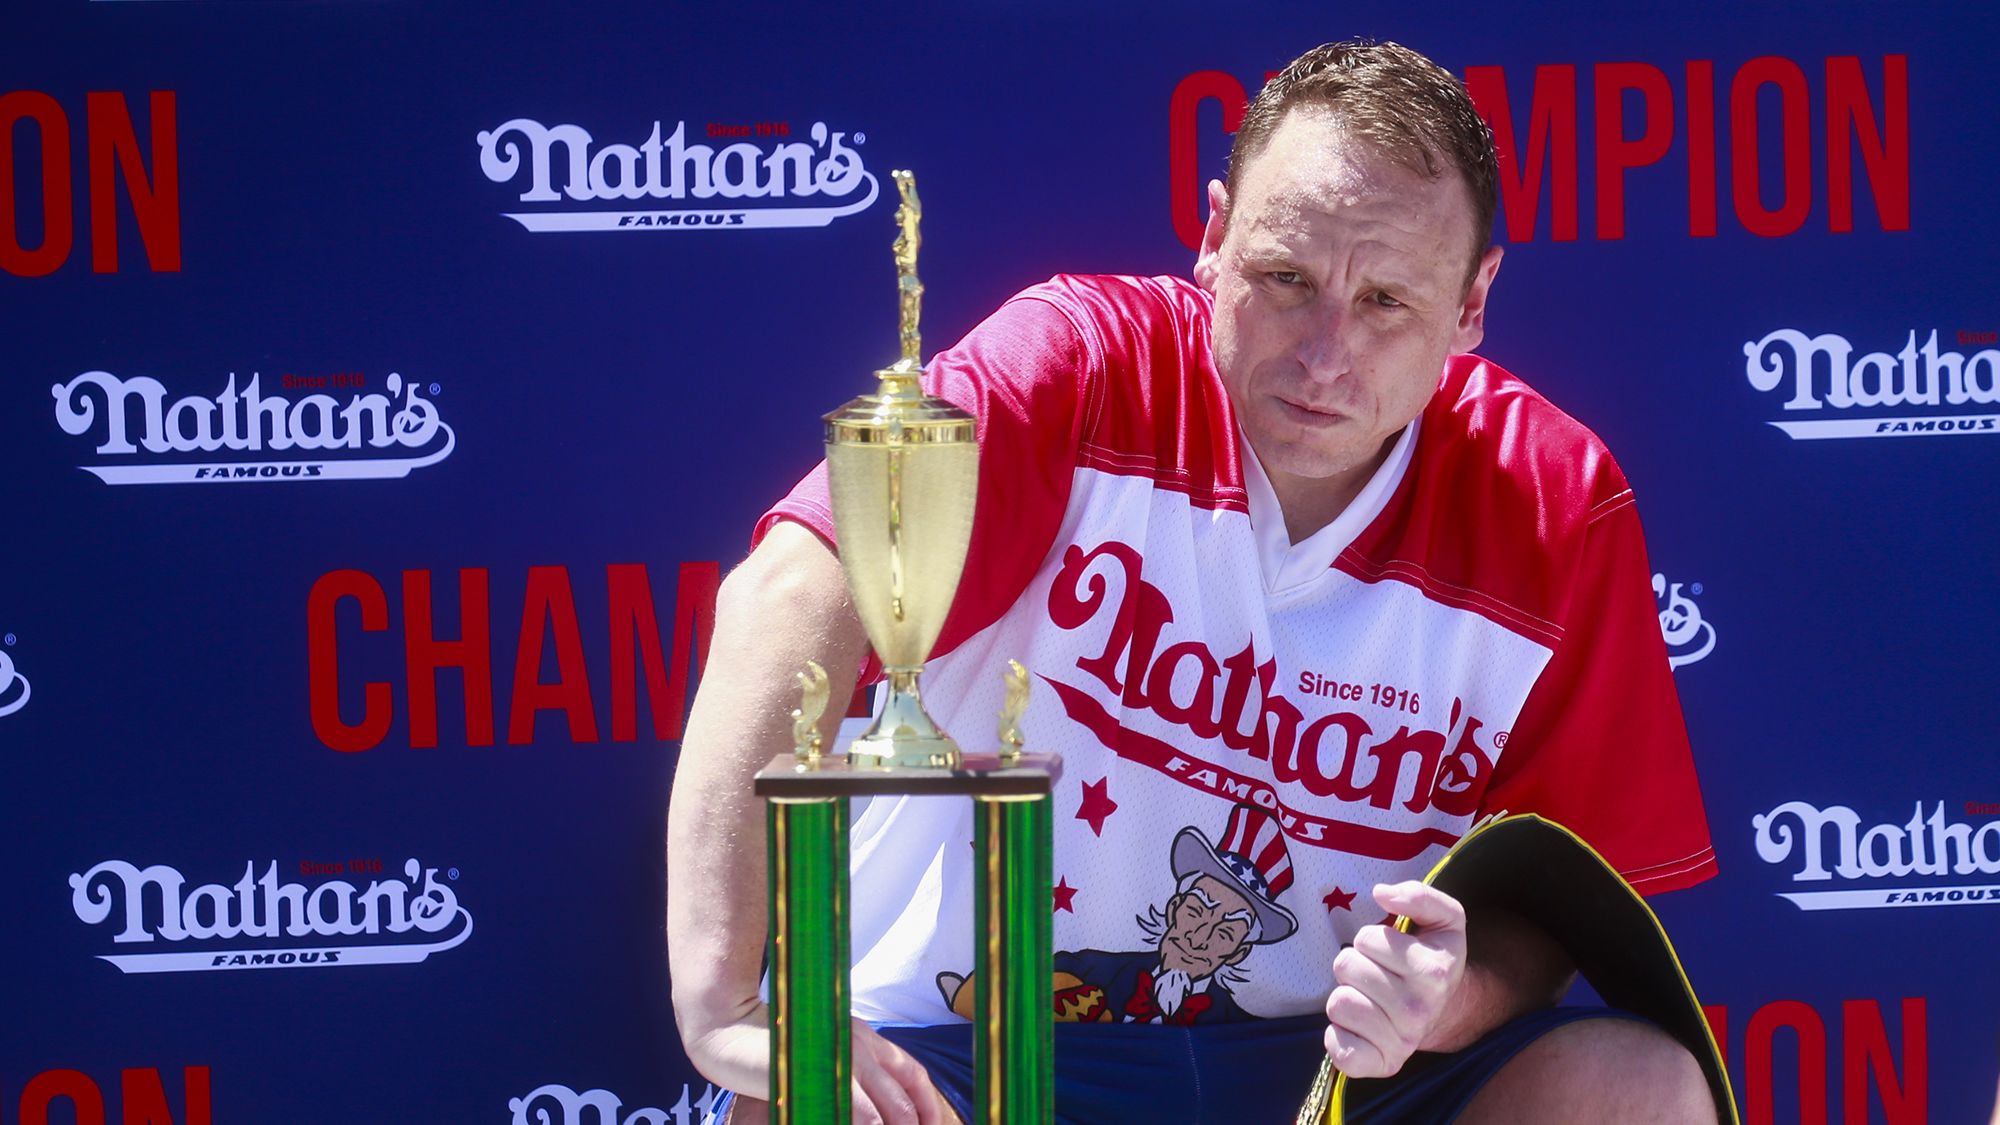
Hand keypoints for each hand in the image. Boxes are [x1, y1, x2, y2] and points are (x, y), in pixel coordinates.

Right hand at [688, 1011, 956, 1124]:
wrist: (729, 1025)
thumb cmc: (771, 1046)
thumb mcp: (821, 1055)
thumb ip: (848, 1077)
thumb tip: (870, 1110)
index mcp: (864, 1037)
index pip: (913, 1074)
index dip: (930, 1107)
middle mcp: (862, 1043)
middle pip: (907, 1098)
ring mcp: (844, 1058)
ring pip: (890, 1111)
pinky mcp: (825, 1074)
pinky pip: (862, 1114)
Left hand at [1323, 881, 1467, 1078]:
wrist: (1446, 1012)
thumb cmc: (1432, 959)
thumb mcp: (1442, 919)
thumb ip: (1419, 896)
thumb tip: (1382, 894)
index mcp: (1434, 972)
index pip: (1366, 939)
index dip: (1370, 941)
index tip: (1390, 952)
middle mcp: (1419, 1009)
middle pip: (1346, 967)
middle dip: (1355, 966)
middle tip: (1376, 976)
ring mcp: (1401, 1042)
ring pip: (1338, 1003)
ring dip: (1346, 996)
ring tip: (1368, 998)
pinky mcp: (1381, 1065)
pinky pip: (1339, 1050)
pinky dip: (1339, 1037)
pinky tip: (1358, 1028)